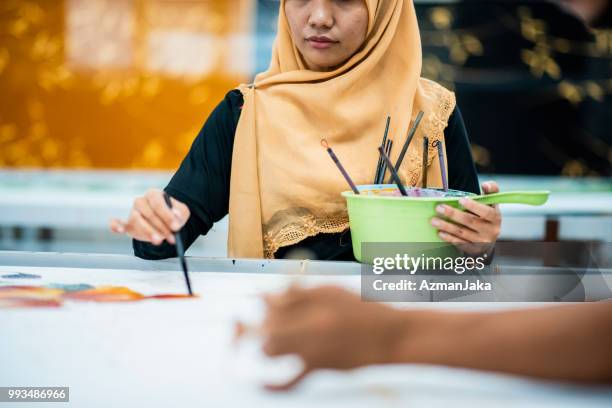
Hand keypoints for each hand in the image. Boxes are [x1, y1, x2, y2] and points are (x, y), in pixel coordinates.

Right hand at [109, 189, 189, 244]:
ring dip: (148, 232)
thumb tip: (176, 215)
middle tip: (171, 238)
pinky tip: (118, 229)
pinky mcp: (128, 224)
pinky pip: (118, 223)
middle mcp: (140, 201)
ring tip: (159, 241)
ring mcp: (132, 212)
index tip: (176, 227)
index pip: (158, 204)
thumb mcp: (181, 212)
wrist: (165, 222)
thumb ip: (179, 213)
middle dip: (161, 227)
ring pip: (137, 221)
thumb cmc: (173, 215)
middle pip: (148, 214)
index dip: (167, 216)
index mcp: (154, 194)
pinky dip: (116, 226)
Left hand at [260, 285, 406, 390]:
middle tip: (240, 324)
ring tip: (262, 342)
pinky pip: (290, 381)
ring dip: (263, 345)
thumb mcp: (333, 292)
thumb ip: (302, 293)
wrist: (391, 336)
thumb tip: (270, 297)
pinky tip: (261, 384)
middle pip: (265, 324)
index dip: (262, 301)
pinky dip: (272, 386)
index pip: (273, 301)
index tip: (259, 300)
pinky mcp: (319, 367)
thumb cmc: (362, 309)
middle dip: (250, 325)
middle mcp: (310, 324)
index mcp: (314, 302)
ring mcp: (314, 347)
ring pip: (270, 349)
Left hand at [430, 181, 500, 255]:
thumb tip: (485, 185)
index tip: (461, 200)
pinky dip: (449, 237)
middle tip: (439, 208)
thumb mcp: (492, 204)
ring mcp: (481, 241)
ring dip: (447, 226)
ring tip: (434, 220)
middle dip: (453, 214)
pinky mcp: (472, 248)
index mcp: (495, 217)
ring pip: (462, 233)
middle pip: (470, 222)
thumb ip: (491, 191)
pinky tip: (440, 232)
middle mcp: (490, 230)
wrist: (489, 239)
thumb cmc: (487, 216)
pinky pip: (459, 243)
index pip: (486, 212)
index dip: (474, 206)